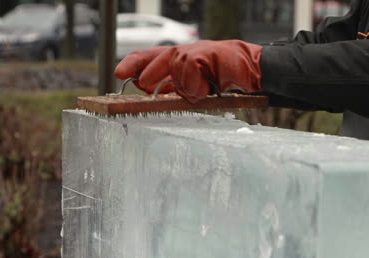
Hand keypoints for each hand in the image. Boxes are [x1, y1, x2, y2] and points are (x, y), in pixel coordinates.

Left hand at [115, 40, 262, 102]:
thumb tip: (153, 95)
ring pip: (176, 66)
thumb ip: (173, 88)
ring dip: (183, 85)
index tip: (119, 73)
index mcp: (177, 59)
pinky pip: (192, 68)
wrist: (250, 68)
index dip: (133, 63)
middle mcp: (185, 52)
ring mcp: (197, 51)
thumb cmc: (220, 77)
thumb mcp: (192, 85)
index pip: (149, 56)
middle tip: (143, 87)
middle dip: (148, 73)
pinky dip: (196, 84)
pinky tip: (205, 89)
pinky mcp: (209, 54)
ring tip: (197, 92)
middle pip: (159, 58)